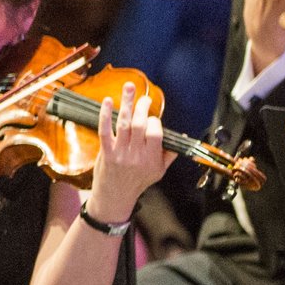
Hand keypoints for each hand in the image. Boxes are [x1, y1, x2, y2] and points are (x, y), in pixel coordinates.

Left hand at [86, 82, 170, 223]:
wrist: (115, 197)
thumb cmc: (138, 182)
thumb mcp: (159, 172)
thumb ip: (169, 154)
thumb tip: (179, 136)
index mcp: (152, 158)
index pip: (155, 133)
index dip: (154, 121)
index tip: (152, 118)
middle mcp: (136, 155)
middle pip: (139, 125)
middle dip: (142, 107)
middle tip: (143, 97)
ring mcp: (120, 153)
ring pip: (124, 124)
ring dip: (127, 103)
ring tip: (129, 87)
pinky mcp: (106, 152)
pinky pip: (105, 131)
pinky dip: (105, 115)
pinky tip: (107, 101)